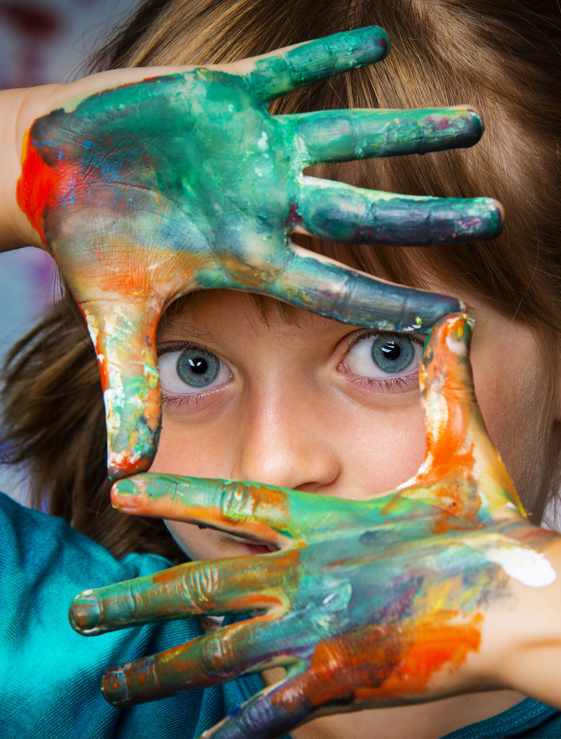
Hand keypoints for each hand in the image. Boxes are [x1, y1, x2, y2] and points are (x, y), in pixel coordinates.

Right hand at [15, 27, 502, 477]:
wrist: (58, 175)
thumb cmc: (91, 243)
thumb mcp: (113, 315)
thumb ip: (128, 386)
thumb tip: (124, 474)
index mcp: (246, 257)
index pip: (333, 286)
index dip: (390, 303)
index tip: (453, 314)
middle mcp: (263, 204)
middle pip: (364, 213)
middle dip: (429, 217)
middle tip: (495, 217)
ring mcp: (252, 150)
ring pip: (345, 137)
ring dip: (407, 130)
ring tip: (473, 123)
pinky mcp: (225, 94)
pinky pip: (288, 66)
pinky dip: (327, 52)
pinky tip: (376, 41)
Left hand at [69, 313, 556, 738]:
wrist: (520, 598)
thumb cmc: (488, 524)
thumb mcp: (460, 448)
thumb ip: (446, 387)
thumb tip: (459, 319)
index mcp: (322, 521)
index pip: (228, 503)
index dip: (171, 495)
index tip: (122, 494)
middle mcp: (302, 575)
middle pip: (200, 588)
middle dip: (134, 601)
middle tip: (77, 614)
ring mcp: (314, 631)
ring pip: (219, 655)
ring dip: (162, 670)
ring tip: (112, 686)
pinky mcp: (338, 681)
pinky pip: (272, 712)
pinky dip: (233, 731)